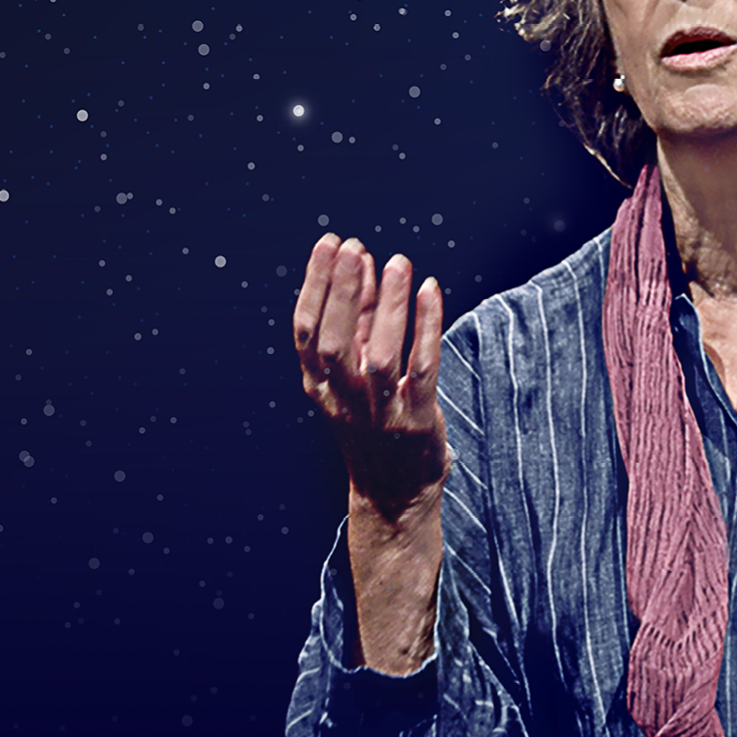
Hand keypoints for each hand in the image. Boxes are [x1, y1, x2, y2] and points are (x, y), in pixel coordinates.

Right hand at [294, 235, 448, 513]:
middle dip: (341, 290)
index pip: (306, 332)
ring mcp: (379, 413)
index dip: (315, 286)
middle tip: (353, 245)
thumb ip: (359, 318)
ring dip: (386, 305)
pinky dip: (426, 328)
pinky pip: (422, 369)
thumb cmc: (374, 419)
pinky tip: (430, 291)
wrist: (394, 493)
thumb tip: (363, 261)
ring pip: (378, 355)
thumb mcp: (356, 370)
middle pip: (333, 342)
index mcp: (319, 386)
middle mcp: (343, 400)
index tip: (329, 244)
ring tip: (398, 262)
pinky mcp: (417, 420)